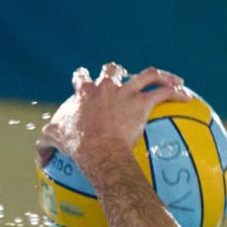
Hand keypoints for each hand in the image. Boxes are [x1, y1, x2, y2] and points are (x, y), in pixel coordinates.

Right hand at [37, 63, 189, 171]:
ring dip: (161, 75)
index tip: (86, 78)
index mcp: (84, 92)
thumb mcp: (53, 141)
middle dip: (119, 71)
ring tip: (174, 79)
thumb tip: (40, 157)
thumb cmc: (76, 145)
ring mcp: (125, 93)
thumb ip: (45, 145)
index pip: (81, 77)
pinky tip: (187, 97)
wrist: (98, 149)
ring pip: (148, 74)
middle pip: (113, 70)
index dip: (83, 76)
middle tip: (125, 78)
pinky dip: (177, 92)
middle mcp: (105, 86)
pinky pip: (165, 92)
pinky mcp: (142, 103)